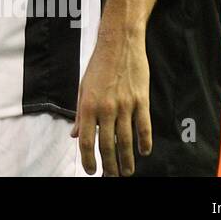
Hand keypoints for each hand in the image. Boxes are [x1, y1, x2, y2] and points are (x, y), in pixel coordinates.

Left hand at [73, 26, 151, 175]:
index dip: (88, 160)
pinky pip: (144, 126)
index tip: (91, 171)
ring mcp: (125, 105)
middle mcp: (106, 108)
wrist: (118, 43)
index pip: (87, 141)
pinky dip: (144, 142)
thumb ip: (80, 114)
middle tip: (111, 176)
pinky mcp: (141, 100)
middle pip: (108, 145)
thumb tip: (76, 135)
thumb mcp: (83, 88)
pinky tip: (144, 152)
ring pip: (127, 140)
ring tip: (127, 171)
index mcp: (88, 105)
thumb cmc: (98, 65)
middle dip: (109, 165)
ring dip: (127, 160)